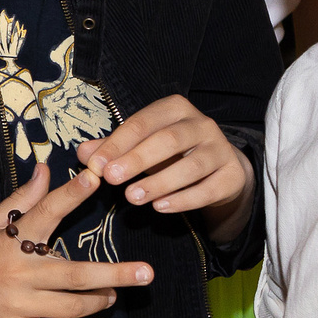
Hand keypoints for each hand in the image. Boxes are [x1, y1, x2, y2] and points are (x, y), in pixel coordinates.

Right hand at [0, 161, 152, 317]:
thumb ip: (21, 199)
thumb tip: (46, 169)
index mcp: (11, 241)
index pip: (48, 211)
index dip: (73, 193)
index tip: (99, 177)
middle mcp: (17, 272)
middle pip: (76, 274)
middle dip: (115, 274)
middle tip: (146, 273)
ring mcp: (16, 305)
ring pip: (71, 306)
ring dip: (99, 301)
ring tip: (114, 295)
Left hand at [77, 96, 254, 242]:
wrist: (219, 169)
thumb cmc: (171, 153)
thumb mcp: (141, 145)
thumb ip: (113, 148)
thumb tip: (84, 154)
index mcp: (175, 109)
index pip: (142, 122)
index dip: (117, 144)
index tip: (96, 165)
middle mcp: (202, 125)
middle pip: (169, 140)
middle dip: (138, 159)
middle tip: (111, 178)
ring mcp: (221, 150)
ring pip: (191, 166)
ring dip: (159, 182)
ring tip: (132, 198)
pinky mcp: (232, 176)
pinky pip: (208, 190)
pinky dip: (183, 200)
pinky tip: (160, 207)